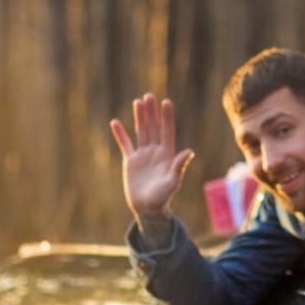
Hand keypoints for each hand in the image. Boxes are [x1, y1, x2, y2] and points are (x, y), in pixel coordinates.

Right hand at [110, 93, 193, 219]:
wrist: (148, 208)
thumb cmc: (163, 197)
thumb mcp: (173, 181)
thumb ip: (179, 166)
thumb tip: (189, 151)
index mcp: (167, 154)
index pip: (167, 131)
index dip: (167, 117)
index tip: (166, 102)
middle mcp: (156, 151)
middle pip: (153, 127)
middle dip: (152, 112)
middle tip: (149, 95)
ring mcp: (143, 155)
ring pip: (141, 132)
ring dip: (139, 117)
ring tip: (138, 101)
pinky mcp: (131, 162)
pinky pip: (125, 144)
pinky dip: (120, 134)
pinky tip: (115, 122)